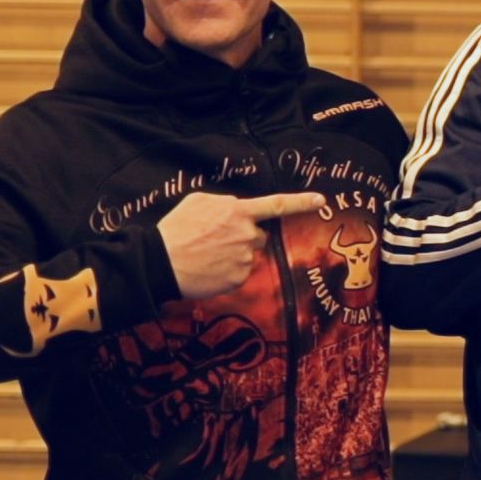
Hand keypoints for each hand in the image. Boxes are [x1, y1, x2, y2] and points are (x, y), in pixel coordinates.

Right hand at [159, 191, 327, 299]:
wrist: (160, 262)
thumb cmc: (175, 229)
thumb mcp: (197, 202)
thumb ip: (225, 204)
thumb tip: (239, 209)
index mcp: (238, 212)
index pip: (276, 205)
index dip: (301, 202)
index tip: (321, 201)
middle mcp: (247, 234)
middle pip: (258, 235)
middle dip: (244, 237)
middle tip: (215, 241)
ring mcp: (245, 258)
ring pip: (248, 254)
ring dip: (233, 254)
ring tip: (206, 255)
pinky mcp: (240, 278)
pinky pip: (240, 272)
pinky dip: (227, 271)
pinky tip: (208, 268)